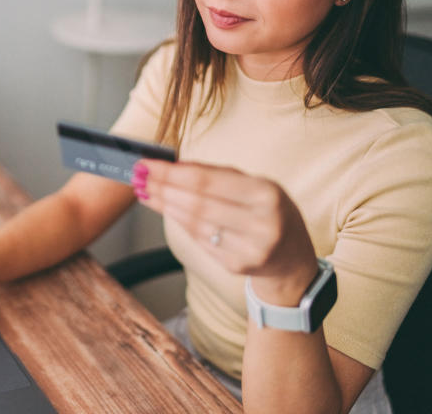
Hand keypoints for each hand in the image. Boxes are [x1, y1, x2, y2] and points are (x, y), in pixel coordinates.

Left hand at [132, 160, 318, 304]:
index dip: (172, 173)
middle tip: (139, 177)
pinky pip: (199, 240)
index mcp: (266, 194)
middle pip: (197, 203)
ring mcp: (249, 248)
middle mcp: (261, 223)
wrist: (292, 258)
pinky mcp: (237, 266)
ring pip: (194, 223)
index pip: (207, 181)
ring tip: (145, 191)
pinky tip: (166, 209)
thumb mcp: (255, 185)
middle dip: (163, 188)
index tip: (147, 164)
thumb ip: (218, 175)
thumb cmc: (269, 211)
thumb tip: (173, 165)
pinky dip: (179, 222)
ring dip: (165, 205)